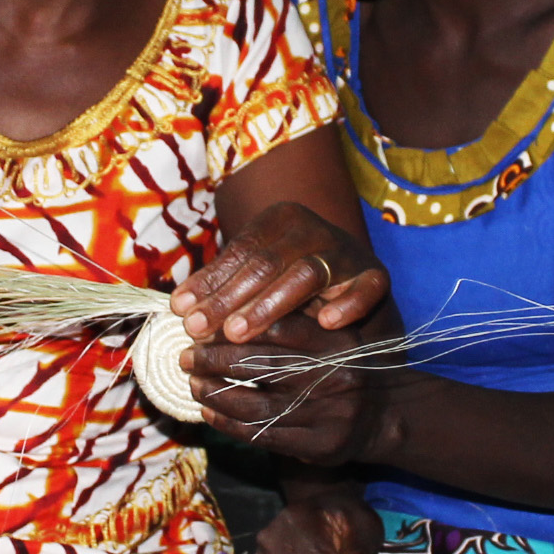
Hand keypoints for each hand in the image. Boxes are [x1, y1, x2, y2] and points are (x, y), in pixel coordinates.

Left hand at [173, 203, 388, 343]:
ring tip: (238, 334)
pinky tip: (327, 323)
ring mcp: (345, 252)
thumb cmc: (292, 279)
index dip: (209, 283)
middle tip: (201, 330)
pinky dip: (348, 303)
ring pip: (305, 274)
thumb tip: (178, 306)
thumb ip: (221, 284)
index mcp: (280, 220)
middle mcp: (312, 229)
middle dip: (229, 299)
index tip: (181, 312)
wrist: (354, 279)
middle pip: (265, 263)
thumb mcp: (255, 275)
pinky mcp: (375, 274)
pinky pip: (366, 287)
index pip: (240, 252)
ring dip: (269, 305)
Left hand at [185, 324, 381, 463]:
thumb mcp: (328, 333)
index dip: (233, 325)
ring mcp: (325, 413)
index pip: (275, 327)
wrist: (382, 416)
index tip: (204, 324)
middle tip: (186, 354)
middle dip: (213, 359)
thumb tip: (224, 306)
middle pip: (258, 365)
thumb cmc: (339, 366)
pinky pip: (260, 433)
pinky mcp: (317, 445)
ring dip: (214, 393)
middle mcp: (332, 376)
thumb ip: (291, 319)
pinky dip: (227, 422)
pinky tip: (208, 411)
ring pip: (253, 404)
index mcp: (334, 341)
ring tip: (193, 382)